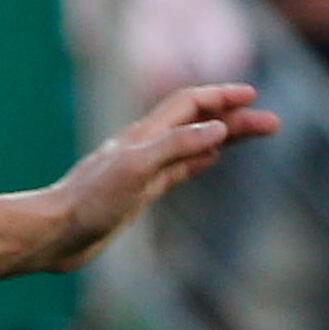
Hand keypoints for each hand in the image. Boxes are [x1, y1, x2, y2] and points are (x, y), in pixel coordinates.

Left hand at [35, 84, 280, 272]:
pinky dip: (200, 158)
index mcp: (145, 136)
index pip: (190, 104)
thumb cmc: (90, 203)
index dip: (222, 97)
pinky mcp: (139, 192)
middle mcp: (145, 146)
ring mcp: (144, 168)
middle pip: (198, 121)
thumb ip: (176, 147)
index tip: (253, 96)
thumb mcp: (137, 171)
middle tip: (272, 124)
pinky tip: (211, 159)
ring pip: (192, 143)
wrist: (56, 233)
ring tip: (252, 134)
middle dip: (235, 118)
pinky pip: (178, 167)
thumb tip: (219, 129)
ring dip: (224, 136)